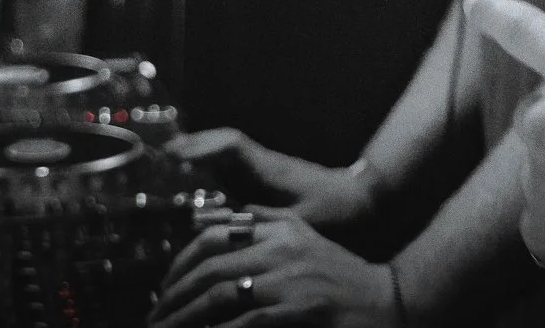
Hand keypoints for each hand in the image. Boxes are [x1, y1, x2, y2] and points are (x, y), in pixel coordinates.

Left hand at [148, 212, 398, 327]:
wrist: (388, 301)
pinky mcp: (301, 307)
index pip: (214, 236)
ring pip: (221, 294)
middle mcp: (283, 246)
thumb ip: (263, 227)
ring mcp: (292, 277)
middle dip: (174, 296)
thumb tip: (212, 226)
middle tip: (156, 318)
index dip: (180, 262)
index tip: (164, 288)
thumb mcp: (303, 241)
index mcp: (280, 227)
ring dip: (186, 318)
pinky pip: (246, 321)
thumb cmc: (341, 278)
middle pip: (210, 266)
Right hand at [164, 129, 380, 228]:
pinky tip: (195, 186)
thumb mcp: (305, 220)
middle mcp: (262, 165)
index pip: (232, 146)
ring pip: (225, 155)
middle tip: (161, 155)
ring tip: (167, 165)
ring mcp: (262, 172)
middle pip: (222, 144)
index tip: (177, 155)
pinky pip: (231, 170)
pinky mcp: (264, 184)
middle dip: (192, 146)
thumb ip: (270, 220)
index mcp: (270, 169)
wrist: (363, 203)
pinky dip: (210, 171)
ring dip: (198, 156)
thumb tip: (233, 220)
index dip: (204, 147)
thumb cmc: (340, 210)